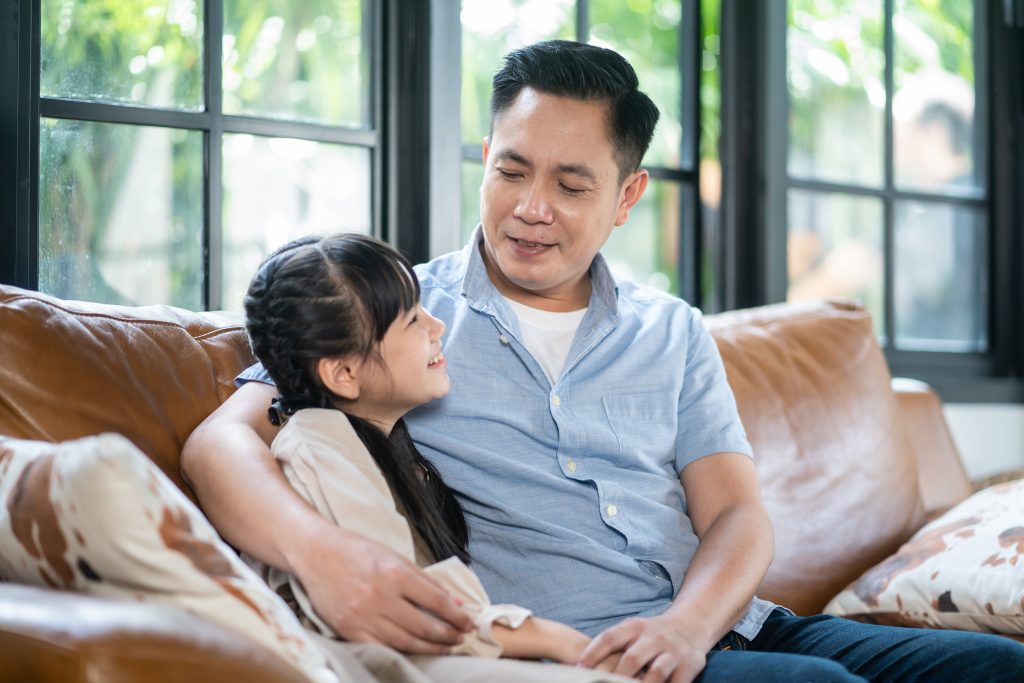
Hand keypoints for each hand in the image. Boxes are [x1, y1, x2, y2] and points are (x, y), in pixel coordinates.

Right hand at [291, 524, 474, 653]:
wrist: (316, 553)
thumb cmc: (358, 551)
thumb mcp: (395, 557)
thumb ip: (425, 580)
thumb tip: (454, 601)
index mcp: (395, 573)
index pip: (437, 601)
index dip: (457, 616)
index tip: (469, 622)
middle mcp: (380, 596)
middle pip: (423, 625)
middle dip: (448, 634)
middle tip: (461, 638)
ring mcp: (363, 615)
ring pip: (405, 641)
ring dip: (430, 647)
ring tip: (445, 647)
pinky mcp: (348, 629)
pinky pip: (380, 648)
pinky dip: (401, 652)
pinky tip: (415, 651)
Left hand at [576, 615, 707, 682]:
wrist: (691, 626)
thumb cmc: (651, 635)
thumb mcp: (633, 631)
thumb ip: (613, 645)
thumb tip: (581, 665)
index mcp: (635, 627)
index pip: (610, 638)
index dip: (593, 654)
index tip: (579, 669)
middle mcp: (654, 637)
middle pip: (632, 658)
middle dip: (617, 677)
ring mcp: (673, 652)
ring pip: (655, 672)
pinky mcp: (689, 666)